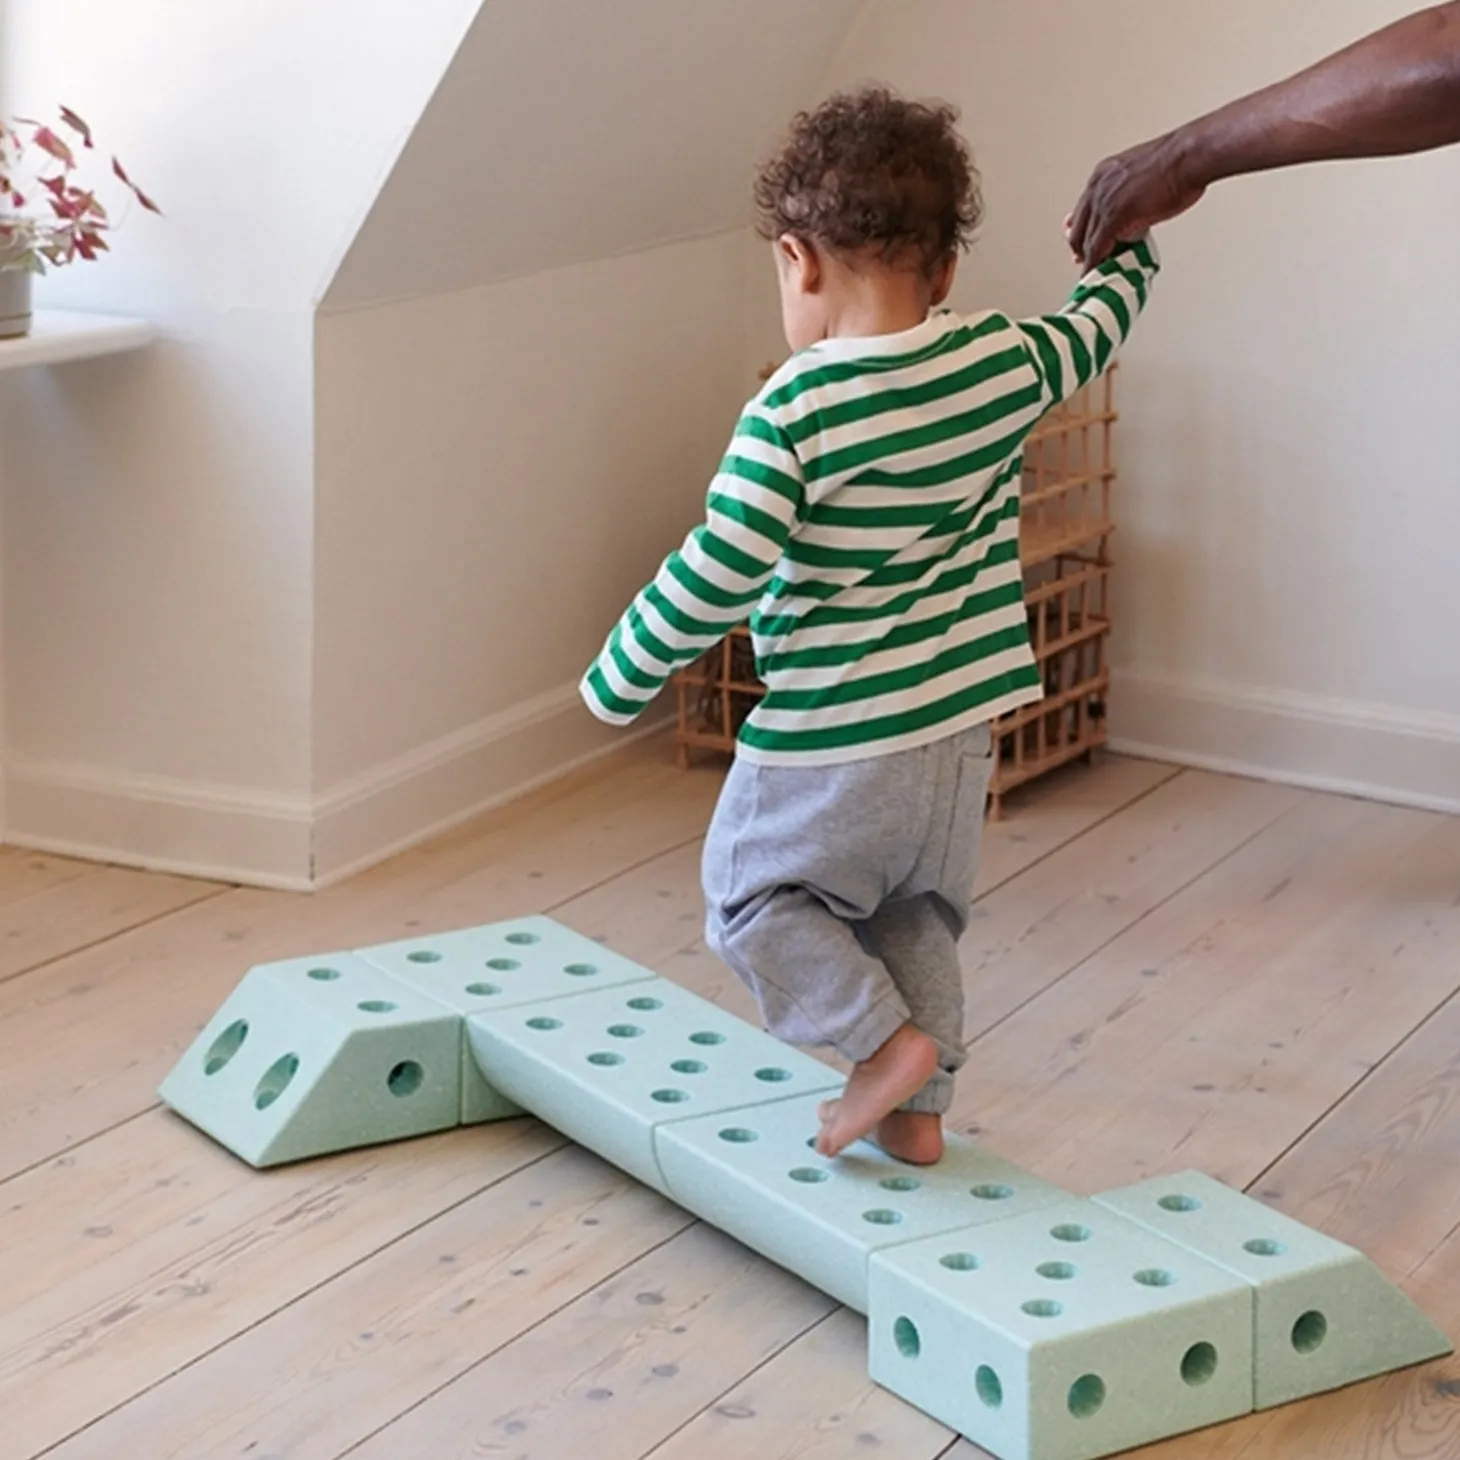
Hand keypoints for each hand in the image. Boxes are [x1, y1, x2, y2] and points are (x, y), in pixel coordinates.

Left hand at [1066, 133, 1206, 267]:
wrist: (1189, 157)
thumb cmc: (1178, 161)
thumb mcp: (1143, 174)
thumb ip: (1131, 192)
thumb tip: (1134, 207)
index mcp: (1104, 173)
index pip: (1084, 207)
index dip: (1081, 228)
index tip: (1081, 240)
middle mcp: (1098, 187)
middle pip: (1078, 226)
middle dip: (1080, 246)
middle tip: (1083, 260)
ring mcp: (1103, 203)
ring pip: (1085, 240)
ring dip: (1088, 259)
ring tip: (1091, 272)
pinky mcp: (1112, 219)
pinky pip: (1096, 249)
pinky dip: (1094, 265)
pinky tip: (1095, 274)